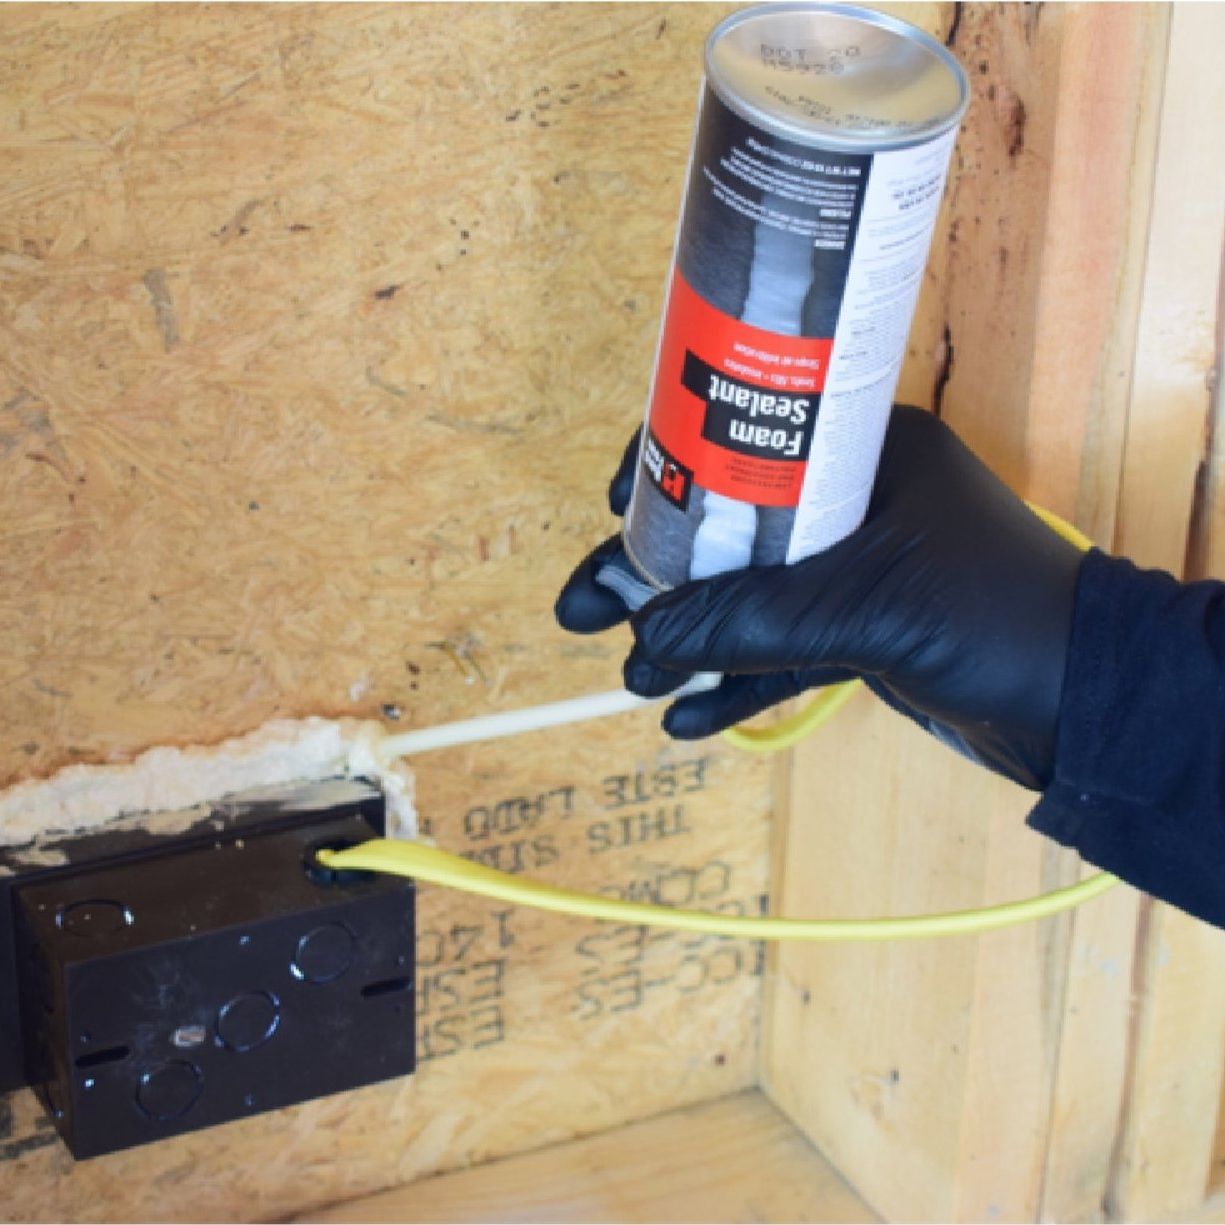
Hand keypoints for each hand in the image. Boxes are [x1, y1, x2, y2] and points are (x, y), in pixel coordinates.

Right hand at [556, 406, 1083, 789]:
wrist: (1087, 706)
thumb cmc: (994, 619)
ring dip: (693, 640)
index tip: (614, 505)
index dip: (672, 465)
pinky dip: (739, 680)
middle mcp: (856, 502)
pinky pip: (784, 649)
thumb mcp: (865, 608)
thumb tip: (646, 633)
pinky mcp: (866, 633)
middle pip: (732, 528)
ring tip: (635, 678)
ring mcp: (860, 571)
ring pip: (752, 597)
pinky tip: (690, 720)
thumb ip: (754, 619)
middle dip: (660, 577)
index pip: (747, 433)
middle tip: (583, 612)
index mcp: (864, 452)